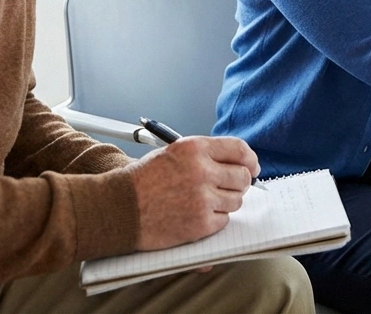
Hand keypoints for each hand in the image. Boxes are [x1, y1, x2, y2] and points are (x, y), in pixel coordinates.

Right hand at [124, 136, 260, 250]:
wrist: (118, 208)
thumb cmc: (142, 181)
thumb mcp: (172, 154)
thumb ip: (204, 156)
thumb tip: (238, 165)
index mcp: (195, 148)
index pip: (239, 149)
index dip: (250, 160)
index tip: (252, 167)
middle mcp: (202, 171)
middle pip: (243, 177)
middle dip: (239, 183)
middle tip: (228, 188)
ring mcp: (203, 198)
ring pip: (236, 200)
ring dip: (225, 202)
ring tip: (203, 202)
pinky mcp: (200, 223)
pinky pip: (224, 220)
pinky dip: (214, 220)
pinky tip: (196, 215)